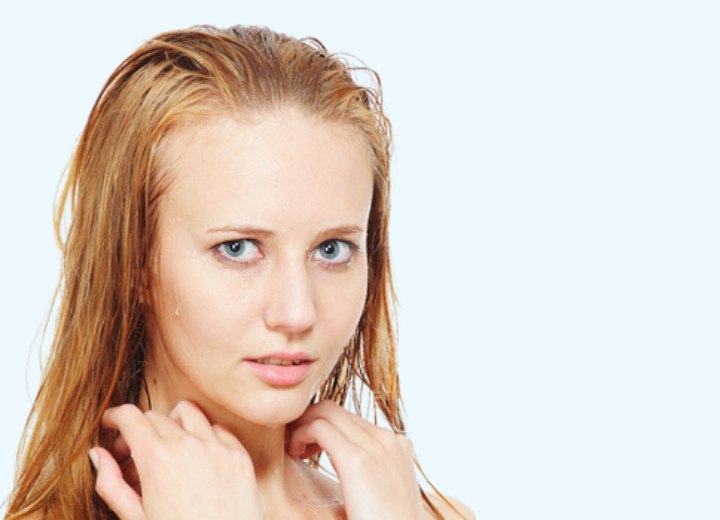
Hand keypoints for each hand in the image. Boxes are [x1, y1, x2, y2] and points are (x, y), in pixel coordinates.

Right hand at [90, 400, 264, 519]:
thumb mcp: (135, 518)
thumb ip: (111, 483)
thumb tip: (98, 454)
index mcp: (157, 460)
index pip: (130, 417)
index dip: (114, 417)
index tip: (110, 424)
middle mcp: (188, 445)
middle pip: (155, 416)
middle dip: (139, 429)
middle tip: (134, 455)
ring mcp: (218, 448)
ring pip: (188, 412)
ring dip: (173, 424)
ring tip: (168, 450)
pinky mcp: (239, 455)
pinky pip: (218, 429)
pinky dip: (204, 436)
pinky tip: (197, 459)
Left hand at [287, 400, 422, 519]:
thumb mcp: (382, 498)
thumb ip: (369, 479)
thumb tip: (351, 481)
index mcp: (396, 448)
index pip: (351, 420)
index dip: (324, 427)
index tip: (308, 449)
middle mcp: (389, 440)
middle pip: (337, 409)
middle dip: (309, 420)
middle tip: (295, 447)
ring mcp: (376, 446)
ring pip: (325, 411)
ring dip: (302, 425)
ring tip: (293, 450)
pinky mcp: (357, 461)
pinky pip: (318, 427)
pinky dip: (300, 434)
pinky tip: (295, 455)